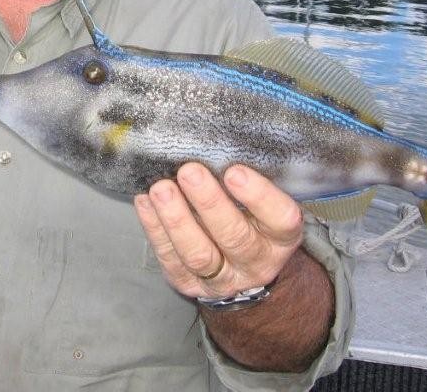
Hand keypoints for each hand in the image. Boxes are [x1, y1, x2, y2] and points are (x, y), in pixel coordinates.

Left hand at [134, 163, 302, 299]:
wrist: (242, 266)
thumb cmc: (250, 217)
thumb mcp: (261, 201)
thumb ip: (246, 180)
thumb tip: (212, 143)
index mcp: (281, 237)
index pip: (280, 219)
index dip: (259, 196)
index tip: (234, 171)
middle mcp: (257, 261)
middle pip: (235, 237)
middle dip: (209, 203)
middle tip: (189, 172)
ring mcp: (223, 278)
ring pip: (199, 255)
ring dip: (177, 220)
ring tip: (161, 189)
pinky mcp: (190, 284)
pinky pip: (170, 259)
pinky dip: (155, 229)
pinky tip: (145, 202)